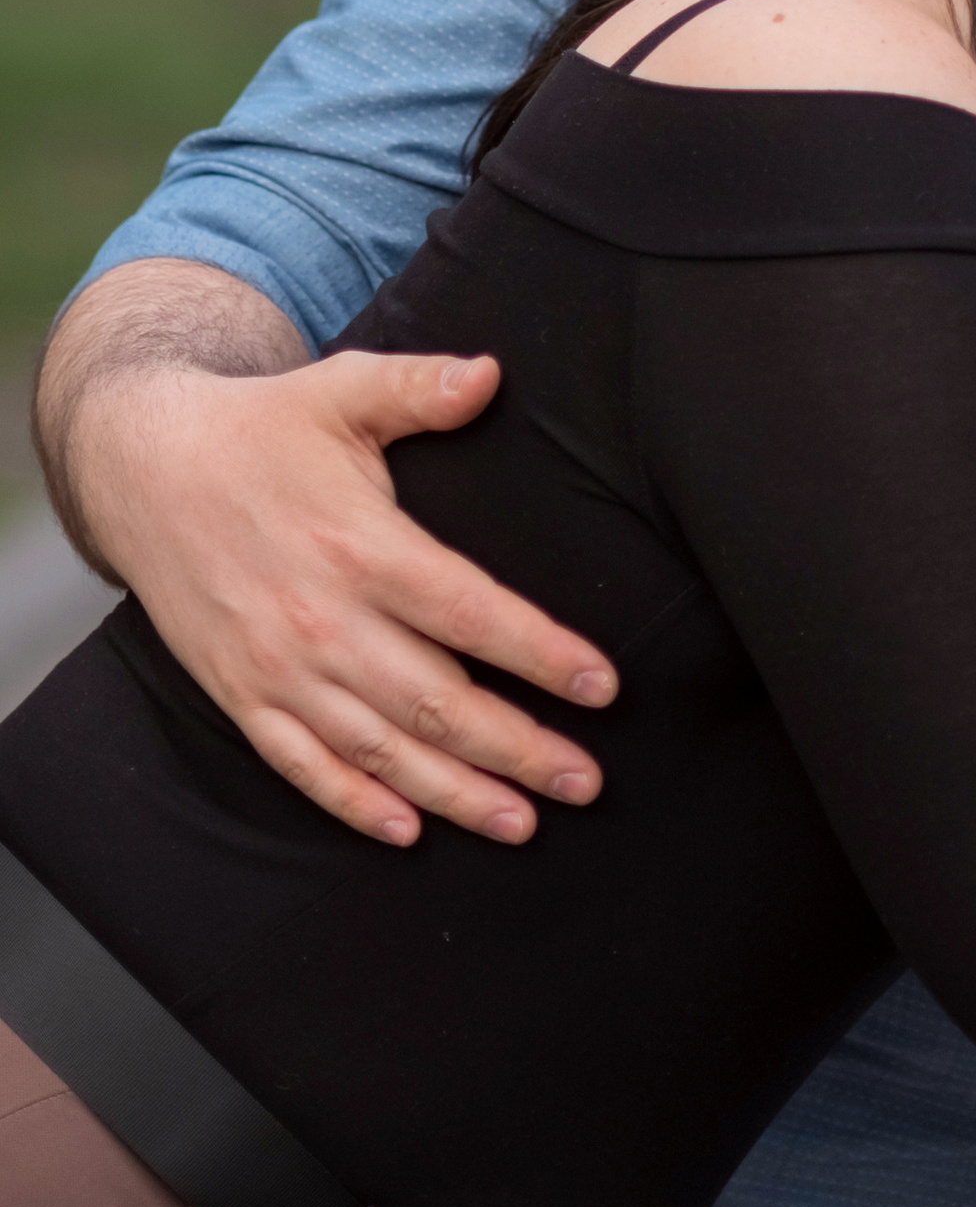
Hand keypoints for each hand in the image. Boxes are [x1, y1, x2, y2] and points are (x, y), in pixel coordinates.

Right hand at [68, 352, 617, 846]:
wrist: (142, 470)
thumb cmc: (258, 430)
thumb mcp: (341, 390)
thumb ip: (419, 385)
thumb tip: (489, 375)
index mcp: (362, 547)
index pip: (471, 614)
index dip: (542, 655)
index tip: (602, 687)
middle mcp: (322, 620)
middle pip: (436, 701)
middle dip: (518, 748)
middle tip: (586, 783)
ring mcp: (277, 668)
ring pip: (379, 750)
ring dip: (454, 793)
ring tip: (521, 821)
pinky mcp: (242, 694)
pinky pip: (301, 766)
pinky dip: (353, 806)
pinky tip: (406, 832)